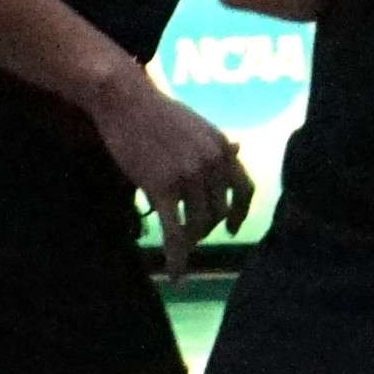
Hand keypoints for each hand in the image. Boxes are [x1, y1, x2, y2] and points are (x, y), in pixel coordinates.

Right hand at [92, 73, 251, 274]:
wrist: (127, 101)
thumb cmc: (158, 112)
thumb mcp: (198, 125)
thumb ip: (217, 145)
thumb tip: (240, 149)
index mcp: (223, 147)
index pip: (245, 188)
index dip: (241, 213)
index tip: (233, 228)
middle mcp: (212, 163)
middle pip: (219, 211)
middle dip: (206, 227)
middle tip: (190, 235)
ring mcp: (188, 176)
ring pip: (199, 224)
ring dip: (190, 241)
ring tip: (178, 246)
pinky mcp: (162, 187)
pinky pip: (174, 231)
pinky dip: (176, 256)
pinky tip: (173, 272)